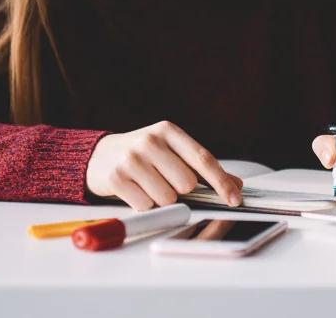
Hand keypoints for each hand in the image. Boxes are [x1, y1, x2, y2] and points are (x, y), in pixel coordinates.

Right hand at [86, 121, 242, 210]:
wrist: (99, 155)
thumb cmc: (143, 155)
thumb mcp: (172, 152)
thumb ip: (202, 167)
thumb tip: (235, 185)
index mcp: (168, 131)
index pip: (203, 158)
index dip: (222, 182)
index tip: (235, 199)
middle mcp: (150, 141)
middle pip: (186, 183)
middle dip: (181, 191)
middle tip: (166, 182)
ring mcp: (132, 159)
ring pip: (167, 198)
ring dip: (162, 200)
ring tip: (148, 186)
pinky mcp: (117, 178)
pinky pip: (145, 206)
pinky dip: (145, 205)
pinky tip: (136, 191)